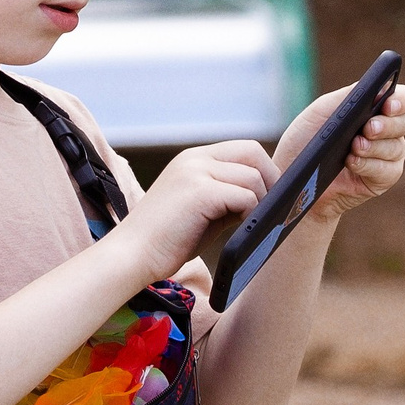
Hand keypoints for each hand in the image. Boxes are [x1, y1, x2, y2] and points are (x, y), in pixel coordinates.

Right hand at [115, 139, 276, 282]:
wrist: (132, 255)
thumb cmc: (167, 241)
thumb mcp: (202, 211)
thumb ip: (228, 198)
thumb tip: (267, 199)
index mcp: (193, 159)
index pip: (243, 149)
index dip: (264, 170)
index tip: (272, 195)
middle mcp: (194, 158)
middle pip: (253, 152)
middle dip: (270, 179)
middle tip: (273, 208)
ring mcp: (195, 172)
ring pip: (252, 177)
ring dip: (259, 203)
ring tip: (253, 224)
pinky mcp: (199, 191)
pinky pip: (245, 196)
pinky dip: (251, 213)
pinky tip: (242, 229)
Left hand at [271, 82, 404, 224]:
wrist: (291, 173)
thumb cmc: (306, 138)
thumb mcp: (322, 110)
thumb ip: (349, 96)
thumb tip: (377, 87)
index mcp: (375, 108)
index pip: (401, 99)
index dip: (400, 100)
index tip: (387, 104)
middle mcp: (386, 131)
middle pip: (403, 123)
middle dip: (386, 125)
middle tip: (368, 128)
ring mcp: (386, 156)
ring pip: (397, 147)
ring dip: (375, 147)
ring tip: (354, 147)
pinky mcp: (381, 180)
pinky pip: (388, 171)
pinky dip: (370, 166)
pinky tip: (353, 162)